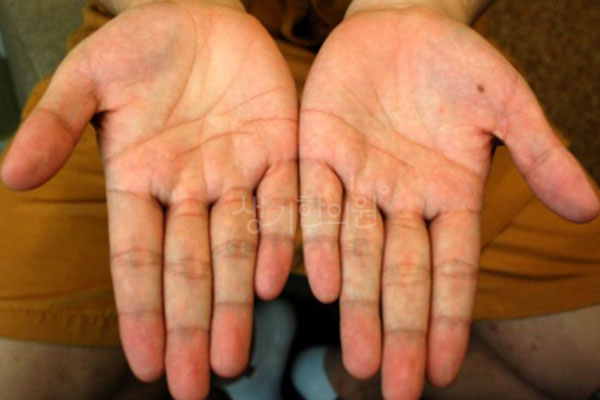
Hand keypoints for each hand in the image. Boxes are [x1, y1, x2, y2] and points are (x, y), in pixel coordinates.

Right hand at [2, 1, 297, 397]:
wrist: (202, 13)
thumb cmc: (141, 45)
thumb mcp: (89, 75)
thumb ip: (56, 124)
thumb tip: (9, 178)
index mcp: (140, 180)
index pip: (138, 258)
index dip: (141, 310)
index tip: (143, 364)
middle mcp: (190, 191)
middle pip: (190, 269)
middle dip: (191, 325)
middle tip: (195, 385)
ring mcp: (237, 175)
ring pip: (238, 250)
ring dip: (236, 302)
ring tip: (234, 358)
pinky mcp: (280, 151)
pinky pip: (283, 203)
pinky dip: (280, 240)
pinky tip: (276, 282)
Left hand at [299, 7, 597, 398]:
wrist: (400, 22)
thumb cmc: (458, 62)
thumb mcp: (505, 103)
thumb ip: (539, 153)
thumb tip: (589, 210)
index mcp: (449, 196)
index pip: (451, 271)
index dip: (448, 319)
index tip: (444, 371)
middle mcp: (401, 200)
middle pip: (400, 276)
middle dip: (400, 331)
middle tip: (396, 388)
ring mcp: (357, 180)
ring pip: (354, 252)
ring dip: (355, 304)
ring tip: (357, 357)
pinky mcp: (317, 153)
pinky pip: (313, 203)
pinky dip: (314, 241)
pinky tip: (314, 283)